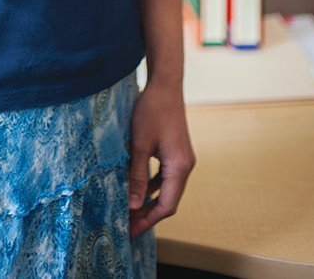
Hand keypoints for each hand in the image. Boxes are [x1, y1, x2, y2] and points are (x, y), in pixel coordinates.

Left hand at [127, 78, 195, 237]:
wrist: (165, 84)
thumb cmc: (151, 111)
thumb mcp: (140, 144)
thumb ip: (137, 175)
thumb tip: (133, 205)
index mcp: (179, 167)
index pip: (166, 205)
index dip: (148, 220)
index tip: (131, 230)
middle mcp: (185, 165)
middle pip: (168, 199)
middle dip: (148, 213)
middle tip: (128, 225)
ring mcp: (181, 158)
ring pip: (166, 188)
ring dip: (149, 200)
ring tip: (130, 210)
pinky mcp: (175, 150)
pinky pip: (164, 175)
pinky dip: (151, 185)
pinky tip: (137, 188)